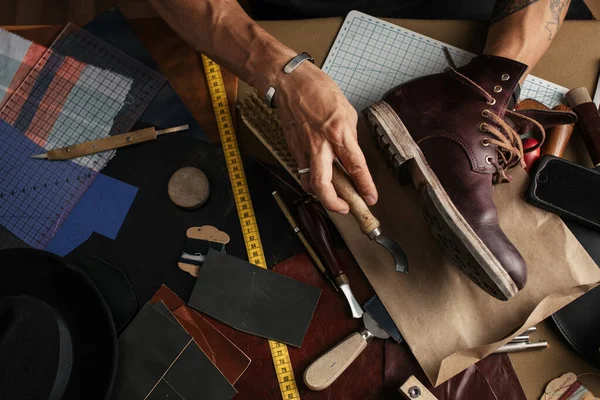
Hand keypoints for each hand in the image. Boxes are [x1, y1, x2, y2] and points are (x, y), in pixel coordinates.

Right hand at [273, 62, 377, 213]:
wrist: (288, 81)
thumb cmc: (317, 89)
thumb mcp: (346, 110)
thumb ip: (349, 135)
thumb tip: (350, 151)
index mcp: (339, 133)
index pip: (355, 166)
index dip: (365, 186)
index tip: (371, 197)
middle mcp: (320, 145)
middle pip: (324, 186)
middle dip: (334, 204)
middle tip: (344, 208)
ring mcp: (303, 148)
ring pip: (309, 183)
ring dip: (320, 194)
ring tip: (332, 196)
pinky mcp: (293, 148)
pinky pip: (302, 170)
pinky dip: (310, 178)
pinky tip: (318, 176)